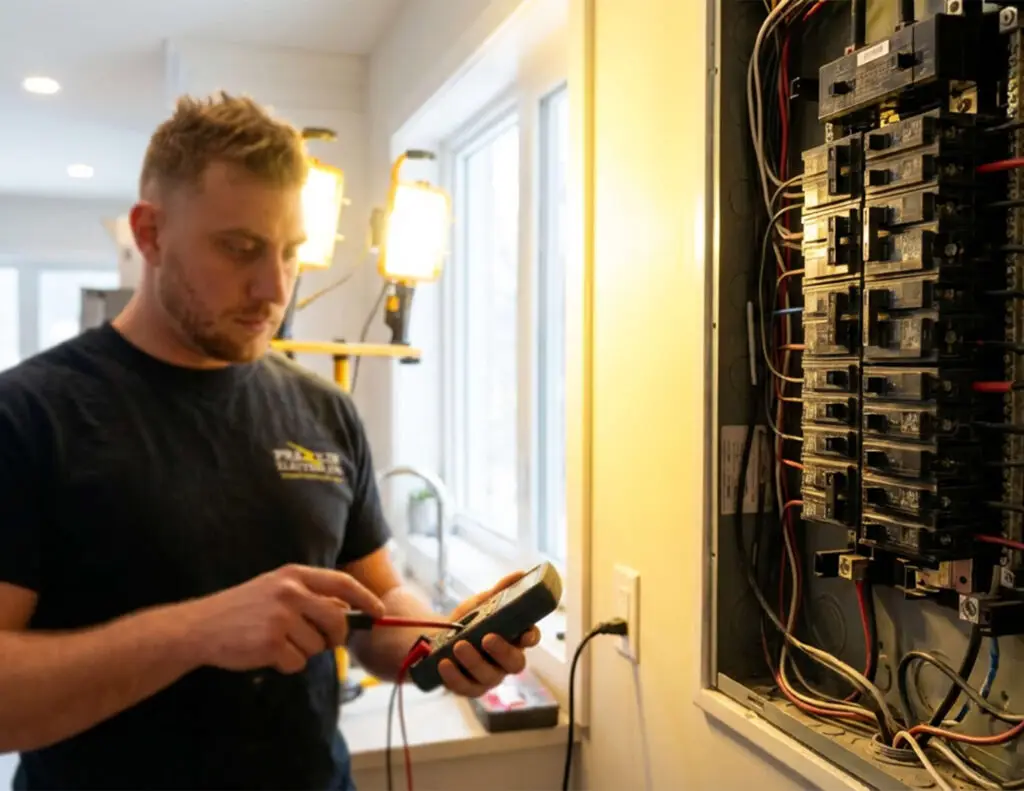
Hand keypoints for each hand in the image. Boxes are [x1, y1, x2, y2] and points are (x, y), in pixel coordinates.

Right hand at [179, 564, 384, 674]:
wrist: (200, 627)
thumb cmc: (242, 610)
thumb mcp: (276, 589)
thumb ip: (309, 596)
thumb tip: (346, 614)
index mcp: (294, 575)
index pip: (342, 584)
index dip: (366, 598)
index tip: (379, 612)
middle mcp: (290, 592)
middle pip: (337, 621)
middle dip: (334, 637)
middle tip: (320, 641)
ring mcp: (281, 617)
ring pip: (318, 646)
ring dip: (303, 651)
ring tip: (276, 641)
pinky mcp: (271, 643)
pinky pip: (298, 662)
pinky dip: (286, 664)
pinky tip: (266, 653)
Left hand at [438, 572, 541, 697]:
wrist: (438, 639)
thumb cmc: (468, 621)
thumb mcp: (481, 603)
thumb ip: (499, 591)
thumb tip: (519, 574)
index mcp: (514, 638)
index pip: (531, 638)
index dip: (531, 637)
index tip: (525, 634)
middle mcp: (506, 661)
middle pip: (515, 664)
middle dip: (502, 652)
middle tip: (487, 638)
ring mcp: (489, 677)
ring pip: (489, 677)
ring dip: (474, 661)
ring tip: (458, 645)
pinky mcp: (469, 688)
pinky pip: (465, 688)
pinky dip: (454, 677)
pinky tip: (444, 663)